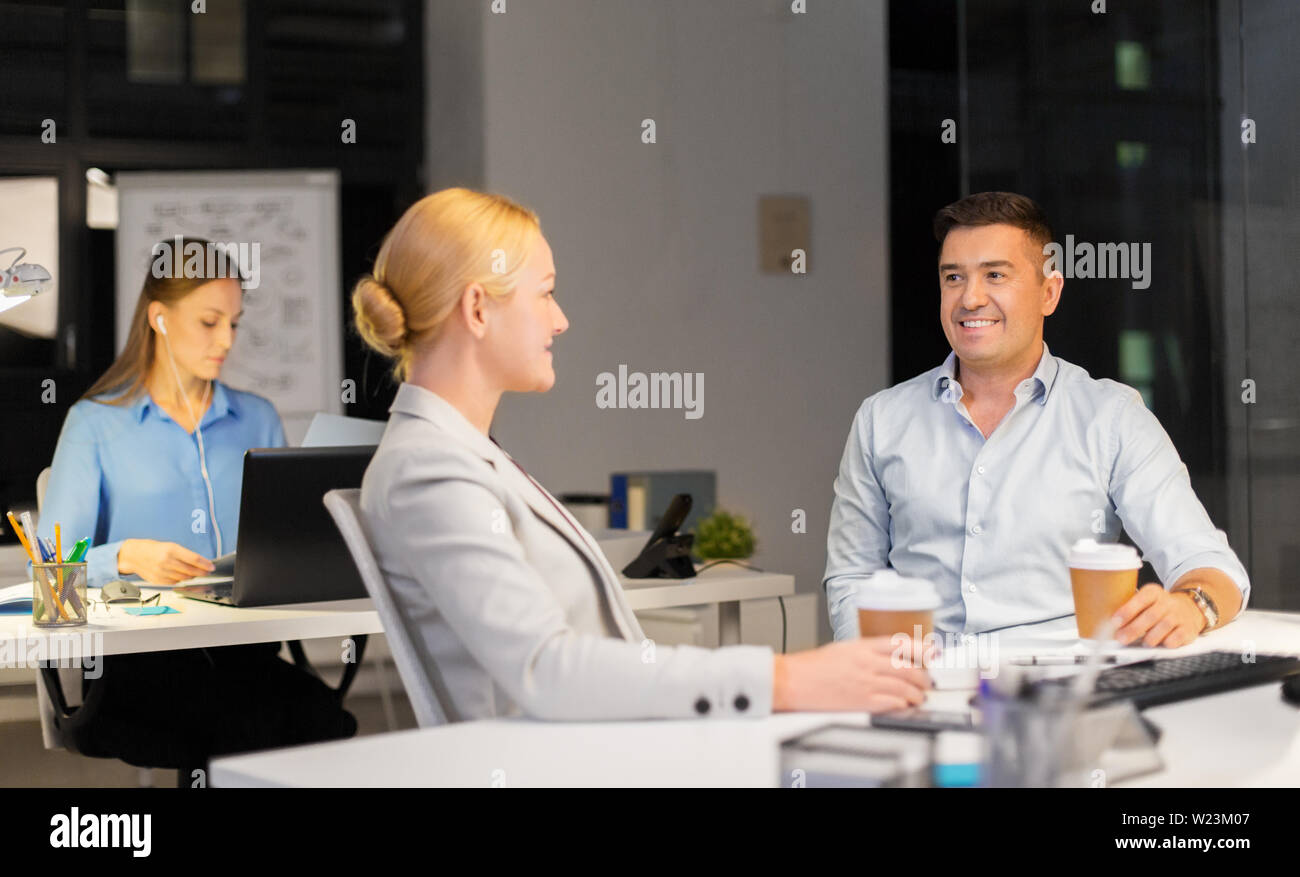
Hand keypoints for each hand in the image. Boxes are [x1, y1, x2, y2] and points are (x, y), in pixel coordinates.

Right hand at [117, 538, 213, 584]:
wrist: (132, 555)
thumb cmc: (151, 548)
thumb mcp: (169, 546)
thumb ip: (183, 555)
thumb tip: (198, 563)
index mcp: (171, 550)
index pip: (194, 559)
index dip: (205, 564)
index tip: (211, 567)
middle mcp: (166, 561)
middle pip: (191, 570)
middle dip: (202, 572)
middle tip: (207, 572)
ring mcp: (162, 572)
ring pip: (184, 578)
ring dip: (192, 577)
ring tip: (196, 574)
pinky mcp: (158, 580)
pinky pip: (175, 583)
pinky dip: (181, 581)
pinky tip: (183, 577)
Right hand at [772, 635, 932, 712]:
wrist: (793, 681)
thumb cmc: (813, 665)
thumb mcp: (843, 647)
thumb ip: (868, 650)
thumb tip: (891, 656)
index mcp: (863, 646)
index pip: (902, 643)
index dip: (923, 648)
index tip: (934, 653)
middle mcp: (867, 662)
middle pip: (908, 667)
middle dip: (924, 677)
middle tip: (927, 681)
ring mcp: (866, 682)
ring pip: (904, 687)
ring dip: (916, 694)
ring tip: (918, 697)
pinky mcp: (861, 701)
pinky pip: (892, 703)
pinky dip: (903, 704)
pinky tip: (904, 705)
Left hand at [1111, 583, 1205, 647]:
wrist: (1188, 608)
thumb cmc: (1159, 606)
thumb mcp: (1146, 601)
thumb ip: (1130, 608)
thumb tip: (1109, 623)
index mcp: (1153, 592)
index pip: (1140, 599)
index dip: (1127, 611)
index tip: (1115, 621)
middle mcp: (1167, 602)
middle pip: (1150, 616)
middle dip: (1133, 629)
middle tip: (1121, 638)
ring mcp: (1179, 616)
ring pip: (1162, 628)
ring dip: (1149, 638)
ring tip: (1142, 643)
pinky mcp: (1187, 630)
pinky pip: (1175, 639)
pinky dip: (1165, 643)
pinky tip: (1160, 643)